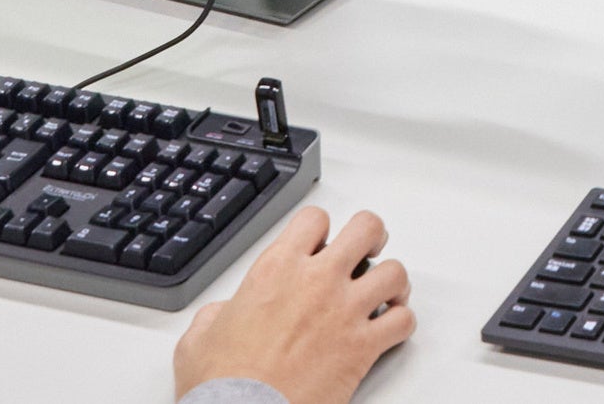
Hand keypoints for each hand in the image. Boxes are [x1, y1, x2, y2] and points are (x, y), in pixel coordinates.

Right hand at [174, 204, 416, 403]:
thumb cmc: (221, 384)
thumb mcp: (199, 337)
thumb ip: (218, 314)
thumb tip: (223, 315)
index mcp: (277, 268)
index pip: (314, 219)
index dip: (321, 230)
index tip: (321, 244)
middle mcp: (317, 280)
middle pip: (367, 228)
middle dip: (371, 239)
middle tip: (366, 254)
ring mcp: (345, 310)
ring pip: (394, 272)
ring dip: (392, 283)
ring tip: (384, 294)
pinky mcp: (363, 346)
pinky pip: (403, 321)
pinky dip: (401, 323)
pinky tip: (389, 329)